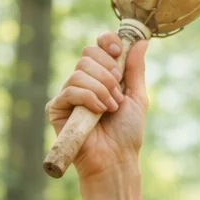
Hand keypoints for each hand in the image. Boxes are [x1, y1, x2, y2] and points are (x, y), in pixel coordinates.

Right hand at [45, 31, 148, 182]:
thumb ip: (135, 69)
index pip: (97, 46)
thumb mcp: (136, 97)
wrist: (117, 158)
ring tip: (112, 109)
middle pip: (88, 54)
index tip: (118, 53)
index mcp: (101, 76)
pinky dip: (89, 98)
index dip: (107, 43)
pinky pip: (71, 89)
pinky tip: (99, 112)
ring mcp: (68, 94)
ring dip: (102, 90)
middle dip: (108, 73)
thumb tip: (142, 42)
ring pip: (80, 71)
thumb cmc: (127, 132)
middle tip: (118, 95)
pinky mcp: (56, 107)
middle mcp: (83, 81)